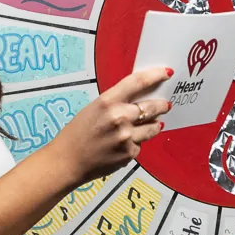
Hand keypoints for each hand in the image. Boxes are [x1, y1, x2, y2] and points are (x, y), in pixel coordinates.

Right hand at [45, 67, 173, 184]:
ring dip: (154, 124)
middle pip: (151, 106)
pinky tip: (125, 144)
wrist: (68, 161)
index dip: (156, 75)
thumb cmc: (77, 134)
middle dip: (161, 105)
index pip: (138, 82)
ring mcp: (126, 136)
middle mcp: (120, 117)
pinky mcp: (129, 153)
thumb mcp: (94, 109)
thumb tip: (139, 99)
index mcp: (108, 101)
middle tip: (165, 105)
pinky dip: (137, 142)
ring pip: (152, 127)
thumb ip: (116, 103)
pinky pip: (141, 144)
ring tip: (154, 123)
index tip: (166, 73)